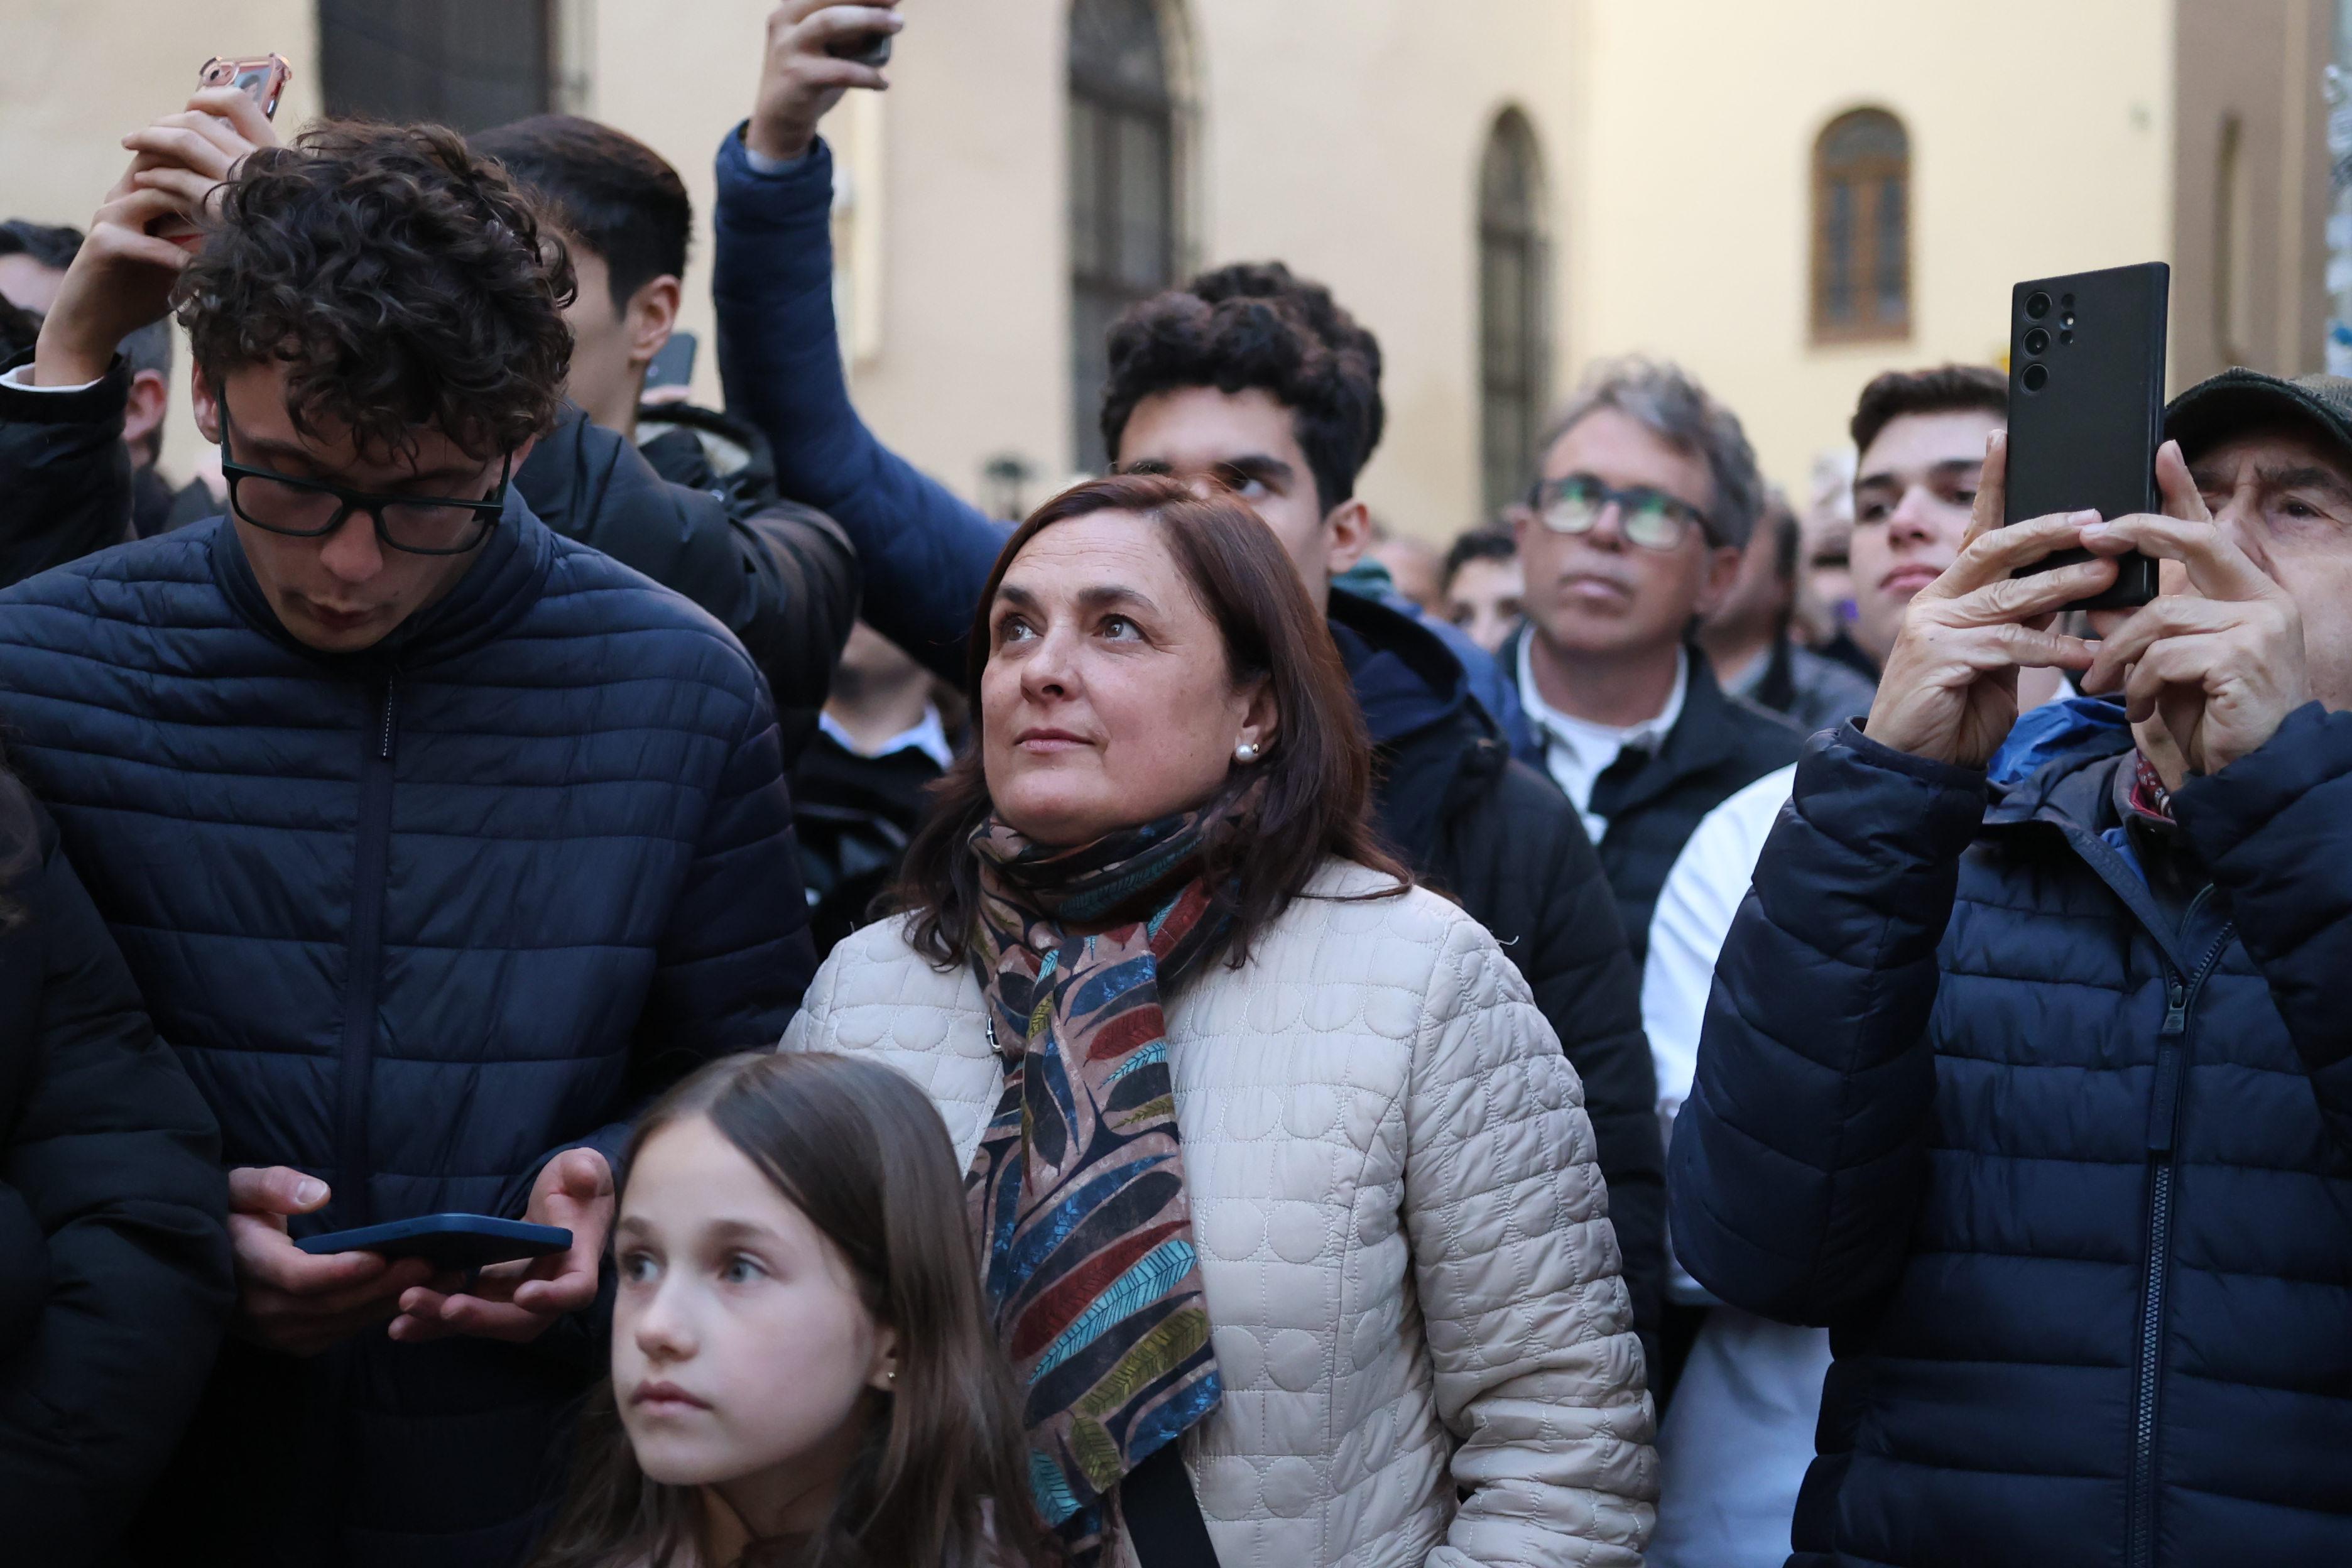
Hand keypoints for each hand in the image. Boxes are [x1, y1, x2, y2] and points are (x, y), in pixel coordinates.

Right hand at [31, 87, 279, 387]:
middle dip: (209, 174)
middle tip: (252, 189)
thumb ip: (204, 230)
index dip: (214, 157)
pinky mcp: (103, 243)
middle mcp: (124, 193)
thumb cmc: (144, 284)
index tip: (256, 168)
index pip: (175, 153)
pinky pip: (147, 243)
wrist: (95, 318)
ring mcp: (111, 215)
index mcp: (141, 190)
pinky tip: (204, 268)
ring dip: (198, 209)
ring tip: (234, 224)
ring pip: (158, 192)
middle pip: (165, 161)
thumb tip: (254, 221)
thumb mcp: (180, 252)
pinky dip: (179, 255)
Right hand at [227, 1167, 435, 1358]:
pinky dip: (378, 1313)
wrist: (205, 1258)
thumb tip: (318, 1195)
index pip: (299, 1277)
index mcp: (246, 1263)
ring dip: (393, 1301)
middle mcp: (258, 1306)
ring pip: (341, 1322)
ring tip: (443, 1278)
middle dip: (386, 1284)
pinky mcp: (293, 1338)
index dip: (341, 1270)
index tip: (382, 1256)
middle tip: (435, 1264)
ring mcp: (275, 1329)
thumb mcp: (240, 1186)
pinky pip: (341, 1331)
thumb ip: (273, 1186)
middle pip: (331, 1303)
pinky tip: (416, 1293)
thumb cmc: (231, 1212)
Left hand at [388, 1149, 614, 1344]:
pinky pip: (463, 1313)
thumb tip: (584, 1180)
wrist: (564, 1202)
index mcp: (579, 1259)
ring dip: (446, 1323)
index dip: (554, 1297)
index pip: (575, 1289)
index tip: (524, 1295)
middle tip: (444, 1307)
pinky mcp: (490, 1294)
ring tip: (404, 1317)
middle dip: (481, 1317)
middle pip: (520, 1319)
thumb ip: (585, 1171)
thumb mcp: (584, 1168)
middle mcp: (549, 1289)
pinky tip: (398, 1323)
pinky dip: (433, 1320)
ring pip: (486, 1321)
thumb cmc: (576, 1183)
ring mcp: (517, 1297)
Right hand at [747, 2, 905, 163]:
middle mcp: (785, 20)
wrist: (782, 118)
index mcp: (792, 7)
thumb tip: (891, 11)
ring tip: (899, 24)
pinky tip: (884, 82)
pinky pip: (840, 71)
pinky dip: (868, 75)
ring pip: (830, 22)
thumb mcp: (828, 44)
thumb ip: (849, 26)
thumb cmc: (814, 74)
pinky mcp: (797, 76)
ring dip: (869, 19)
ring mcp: (789, 47)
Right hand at [1863, 431, 2104, 766]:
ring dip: (2064, 586)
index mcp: (1946, 595)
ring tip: (2108, 578)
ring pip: (2008, 595)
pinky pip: (2009, 645)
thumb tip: (2063, 586)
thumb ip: (2019, 620)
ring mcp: (1933, 628)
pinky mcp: (1941, 659)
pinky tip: (2089, 654)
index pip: (1977, 531)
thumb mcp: (1996, 658)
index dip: (1992, 484)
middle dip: (2047, 530)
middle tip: (2096, 520)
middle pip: (1994, 549)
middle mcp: (1935, 602)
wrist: (1913, 765)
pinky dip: (2054, 648)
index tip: (2007, 439)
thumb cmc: (1956, 713)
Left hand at [2079, 440, 2309, 775]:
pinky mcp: (2242, 657)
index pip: (2213, 532)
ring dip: (2118, 654)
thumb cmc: (2212, 722)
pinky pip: (2163, 654)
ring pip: (2160, 615)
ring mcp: (2259, 627)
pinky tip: (2137, 709)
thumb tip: (2096, 606)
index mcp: (2250, 596)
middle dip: (2138, 532)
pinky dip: (2138, 683)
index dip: (2186, 492)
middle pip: (2194, 543)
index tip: (2163, 451)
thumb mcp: (2171, 667)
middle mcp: (2264, 602)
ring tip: (2103, 687)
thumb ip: (2145, 629)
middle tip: (2089, 535)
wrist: (2249, 776)